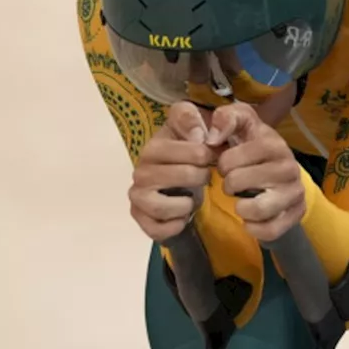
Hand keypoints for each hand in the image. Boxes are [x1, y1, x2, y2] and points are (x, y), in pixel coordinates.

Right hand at [128, 102, 213, 240]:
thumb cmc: (195, 155)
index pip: (171, 149)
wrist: (188, 185)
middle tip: (206, 177)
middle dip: (200, 176)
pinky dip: (176, 225)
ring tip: (193, 199)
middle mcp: (141, 169)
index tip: (210, 155)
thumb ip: (195, 120)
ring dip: (186, 205)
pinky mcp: (141, 218)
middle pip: (178, 174)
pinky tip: (183, 217)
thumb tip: (199, 136)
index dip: (199, 151)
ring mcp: (138, 194)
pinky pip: (157, 229)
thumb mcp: (199, 128)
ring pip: (160, 206)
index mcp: (155, 146)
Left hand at [210, 103, 305, 241]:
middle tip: (233, 183)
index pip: (232, 158)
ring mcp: (295, 192)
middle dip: (228, 184)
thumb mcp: (240, 122)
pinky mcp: (297, 214)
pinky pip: (269, 230)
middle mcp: (290, 167)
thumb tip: (213, 138)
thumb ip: (225, 118)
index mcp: (274, 143)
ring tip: (242, 200)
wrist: (279, 169)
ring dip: (241, 207)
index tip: (225, 164)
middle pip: (239, 183)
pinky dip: (253, 227)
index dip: (222, 163)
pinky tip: (251, 217)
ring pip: (257, 209)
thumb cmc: (252, 145)